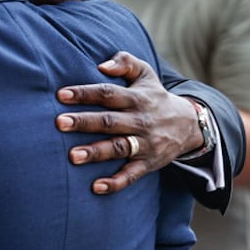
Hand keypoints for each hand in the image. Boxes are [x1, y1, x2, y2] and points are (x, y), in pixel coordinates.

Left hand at [55, 51, 203, 195]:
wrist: (189, 125)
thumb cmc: (156, 97)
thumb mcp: (146, 74)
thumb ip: (125, 62)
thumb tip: (101, 65)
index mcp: (136, 98)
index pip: (107, 94)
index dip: (85, 93)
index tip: (61, 95)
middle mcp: (140, 121)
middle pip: (109, 121)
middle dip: (84, 122)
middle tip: (59, 123)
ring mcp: (145, 143)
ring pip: (118, 148)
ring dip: (96, 152)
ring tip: (73, 156)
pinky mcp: (149, 163)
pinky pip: (132, 174)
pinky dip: (116, 182)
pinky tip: (97, 187)